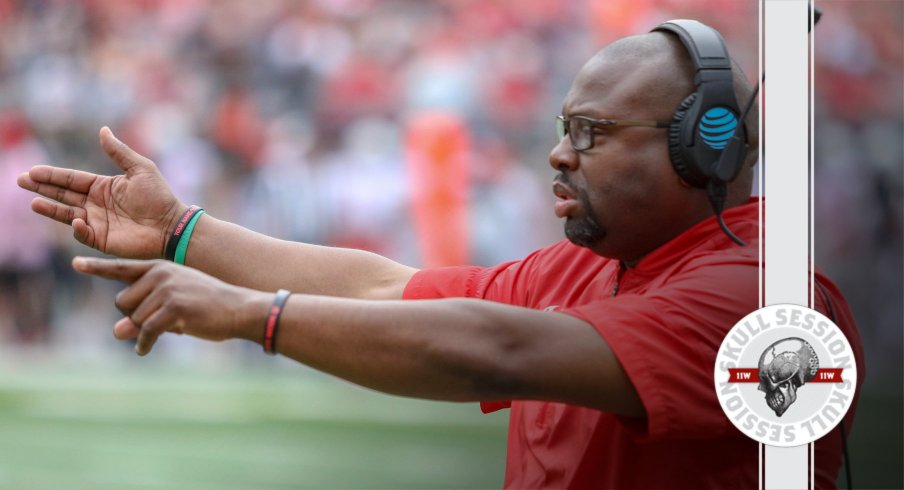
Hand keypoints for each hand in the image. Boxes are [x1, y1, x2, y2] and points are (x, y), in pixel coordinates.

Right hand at [18, 127, 186, 258]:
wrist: (171, 225)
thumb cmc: (159, 196)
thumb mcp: (140, 168)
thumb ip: (119, 152)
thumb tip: (102, 129)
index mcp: (103, 186)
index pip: (72, 179)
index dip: (52, 175)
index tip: (33, 171)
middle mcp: (96, 204)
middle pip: (63, 194)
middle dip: (42, 188)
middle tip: (20, 181)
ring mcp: (97, 222)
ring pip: (67, 214)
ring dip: (50, 208)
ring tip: (34, 202)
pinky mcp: (102, 239)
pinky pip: (83, 233)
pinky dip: (77, 228)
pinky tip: (74, 219)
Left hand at [72, 256, 267, 355]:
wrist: (239, 309)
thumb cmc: (207, 308)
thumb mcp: (170, 309)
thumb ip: (142, 315)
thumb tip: (116, 331)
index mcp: (159, 267)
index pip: (122, 267)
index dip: (97, 267)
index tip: (76, 263)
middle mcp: (160, 274)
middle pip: (123, 301)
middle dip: (134, 317)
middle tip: (156, 322)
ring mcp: (167, 289)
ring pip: (134, 318)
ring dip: (144, 331)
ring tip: (165, 331)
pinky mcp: (174, 307)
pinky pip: (146, 330)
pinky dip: (144, 343)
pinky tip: (144, 350)